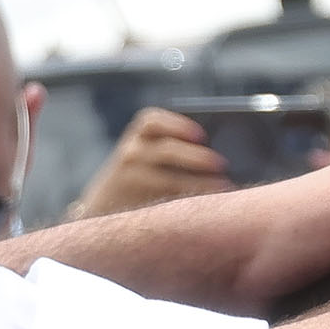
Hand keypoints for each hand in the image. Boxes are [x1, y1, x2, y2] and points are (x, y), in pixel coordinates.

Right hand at [67, 107, 230, 219]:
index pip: (152, 122)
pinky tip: (207, 206)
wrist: (105, 205)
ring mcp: (132, 180)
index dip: (178, 125)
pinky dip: (189, 203)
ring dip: (199, 183)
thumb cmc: (145, 172)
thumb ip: (178, 146)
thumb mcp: (150, 152)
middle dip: (196, 157)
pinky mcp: (135, 205)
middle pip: (166, 151)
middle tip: (222, 164)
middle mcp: (132, 153)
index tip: (201, 135)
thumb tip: (221, 154)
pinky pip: (165, 204)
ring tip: (224, 187)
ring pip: (169, 181)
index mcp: (139, 134)